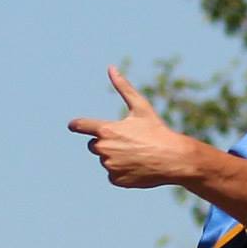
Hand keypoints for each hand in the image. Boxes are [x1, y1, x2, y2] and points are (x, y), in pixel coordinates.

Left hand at [69, 68, 197, 187]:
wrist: (173, 159)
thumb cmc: (157, 130)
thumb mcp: (140, 107)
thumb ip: (123, 88)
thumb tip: (111, 67)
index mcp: (105, 130)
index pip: (80, 126)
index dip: (77, 125)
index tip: (73, 125)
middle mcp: (103, 149)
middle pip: (93, 145)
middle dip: (106, 143)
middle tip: (127, 142)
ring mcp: (110, 166)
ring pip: (105, 161)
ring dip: (116, 158)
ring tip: (136, 154)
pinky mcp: (117, 180)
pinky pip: (113, 176)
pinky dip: (122, 172)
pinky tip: (137, 167)